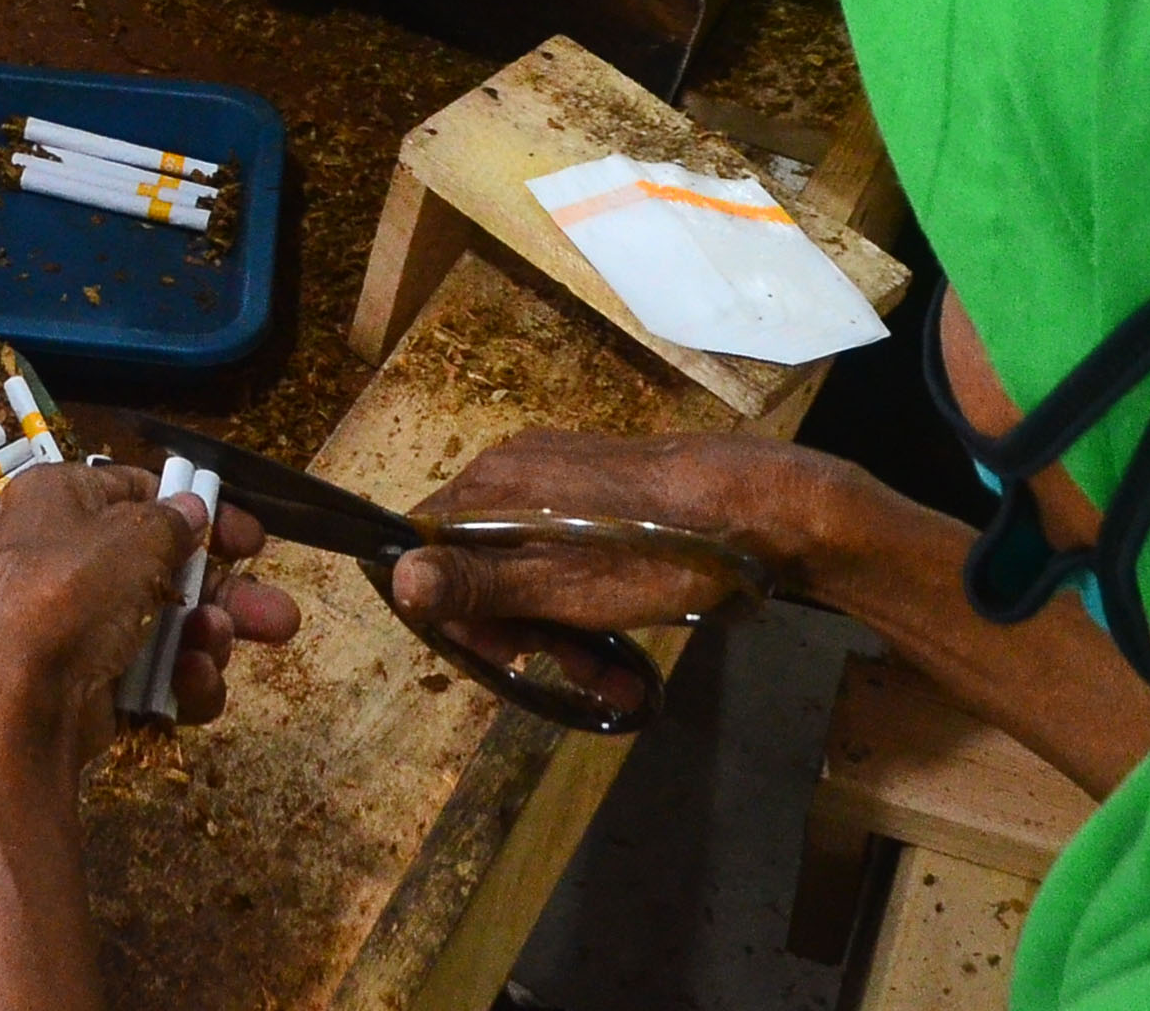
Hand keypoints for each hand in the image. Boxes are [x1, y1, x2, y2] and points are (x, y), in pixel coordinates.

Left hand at [0, 463, 298, 768]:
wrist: (14, 705)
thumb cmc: (66, 594)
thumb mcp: (129, 538)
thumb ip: (170, 523)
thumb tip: (190, 510)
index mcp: (56, 502)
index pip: (135, 493)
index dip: (196, 512)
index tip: (248, 539)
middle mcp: (61, 559)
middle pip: (162, 569)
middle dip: (224, 593)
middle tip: (277, 616)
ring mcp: (75, 628)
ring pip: (164, 627)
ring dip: (206, 636)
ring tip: (219, 642)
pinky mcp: (88, 685)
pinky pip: (150, 675)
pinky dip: (178, 679)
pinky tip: (192, 681)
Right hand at [387, 431, 849, 655]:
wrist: (755, 510)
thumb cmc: (651, 553)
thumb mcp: (560, 586)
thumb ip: (476, 583)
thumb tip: (394, 579)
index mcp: (491, 485)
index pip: (425, 550)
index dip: (453, 612)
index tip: (500, 654)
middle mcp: (513, 472)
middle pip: (477, 564)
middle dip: (515, 630)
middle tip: (566, 669)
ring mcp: (558, 480)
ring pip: (526, 568)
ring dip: (555, 631)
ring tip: (607, 678)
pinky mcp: (599, 495)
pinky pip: (563, 555)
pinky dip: (582, 604)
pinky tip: (619, 652)